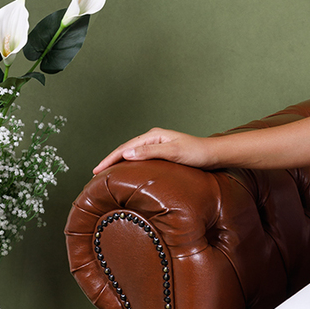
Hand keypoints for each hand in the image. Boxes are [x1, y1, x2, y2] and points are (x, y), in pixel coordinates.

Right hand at [92, 128, 212, 174]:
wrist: (214, 155)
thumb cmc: (197, 153)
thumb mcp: (173, 152)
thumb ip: (149, 152)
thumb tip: (126, 153)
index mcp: (153, 135)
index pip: (125, 147)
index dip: (110, 159)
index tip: (97, 170)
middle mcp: (153, 137)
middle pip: (125, 148)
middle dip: (110, 160)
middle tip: (95, 173)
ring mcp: (157, 144)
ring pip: (132, 152)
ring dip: (118, 161)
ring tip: (106, 172)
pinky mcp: (162, 152)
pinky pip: (140, 157)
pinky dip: (129, 163)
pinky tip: (127, 170)